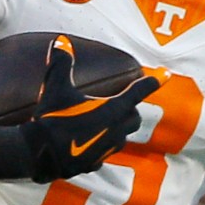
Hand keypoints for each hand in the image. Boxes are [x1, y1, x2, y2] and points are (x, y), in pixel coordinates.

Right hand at [0, 43, 159, 183]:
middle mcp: (116, 130)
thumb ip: (61, 62)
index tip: (165, 75)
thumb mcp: (55, 87)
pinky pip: (105, 151)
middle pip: (134, 117)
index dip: (153, 81)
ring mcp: (108, 149)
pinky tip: (87, 141)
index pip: (139, 92)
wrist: (39, 154)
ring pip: (122, 136)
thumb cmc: (52, 118)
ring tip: (102, 121)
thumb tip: (61, 40)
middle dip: (130, 109)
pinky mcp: (96, 163)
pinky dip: (101, 144)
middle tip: (120, 102)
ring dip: (117, 127)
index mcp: (112, 110)